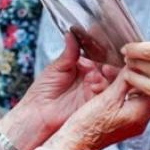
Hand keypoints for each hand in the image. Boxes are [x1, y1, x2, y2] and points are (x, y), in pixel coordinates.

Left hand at [0, 34, 115, 149]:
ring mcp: (95, 91)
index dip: (103, 48)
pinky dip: (106, 88)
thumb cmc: (42, 93)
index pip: (98, 54)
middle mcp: (91, 78)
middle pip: (109, 66)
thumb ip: (69, 52)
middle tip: (107, 58)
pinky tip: (99, 83)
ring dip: (111, 73)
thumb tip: (71, 33)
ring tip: (104, 69)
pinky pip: (108, 94)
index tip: (106, 41)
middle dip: (111, 61)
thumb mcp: (56, 68)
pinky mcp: (96, 104)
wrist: (37, 116)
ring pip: (112, 79)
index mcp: (82, 66)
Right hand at [44, 69, 149, 149]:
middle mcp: (140, 121)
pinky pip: (128, 102)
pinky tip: (109, 83)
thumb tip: (136, 64)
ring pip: (137, 95)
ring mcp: (132, 123)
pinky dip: (121, 91)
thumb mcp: (107, 97)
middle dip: (136, 74)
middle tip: (125, 62)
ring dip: (127, 81)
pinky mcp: (122, 124)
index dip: (147, 70)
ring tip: (111, 71)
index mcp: (140, 114)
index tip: (137, 58)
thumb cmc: (88, 124)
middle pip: (147, 91)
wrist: (73, 146)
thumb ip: (124, 80)